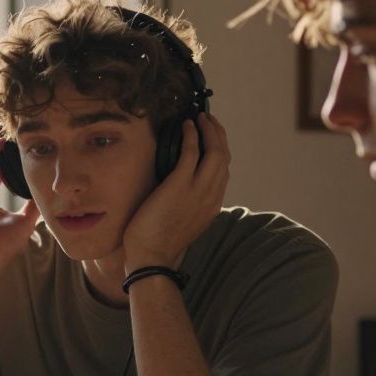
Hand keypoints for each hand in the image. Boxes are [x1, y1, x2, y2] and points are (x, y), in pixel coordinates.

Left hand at [122, 113, 230, 271]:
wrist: (151, 258)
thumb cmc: (159, 242)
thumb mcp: (183, 221)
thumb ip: (188, 203)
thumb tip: (179, 184)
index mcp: (212, 205)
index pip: (224, 170)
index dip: (219, 149)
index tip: (212, 137)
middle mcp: (211, 196)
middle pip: (224, 156)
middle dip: (218, 134)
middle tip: (208, 120)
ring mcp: (198, 190)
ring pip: (214, 151)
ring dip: (208, 130)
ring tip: (200, 118)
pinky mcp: (181, 185)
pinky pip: (192, 152)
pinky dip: (192, 135)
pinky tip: (186, 126)